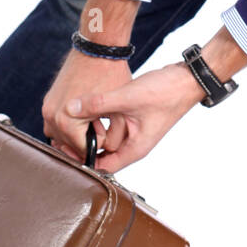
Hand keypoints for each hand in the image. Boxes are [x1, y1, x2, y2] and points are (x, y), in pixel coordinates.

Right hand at [42, 49, 132, 163]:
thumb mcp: (117, 110)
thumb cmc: (111, 76)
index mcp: (67, 122)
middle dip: (86, 142)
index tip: (107, 132)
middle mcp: (52, 117)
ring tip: (94, 123)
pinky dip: (69, 124)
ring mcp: (47, 108)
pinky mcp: (48, 100)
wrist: (98, 47)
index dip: (99, 146)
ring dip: (76, 136)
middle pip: (69, 146)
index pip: (82, 152)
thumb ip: (112, 136)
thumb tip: (109, 156)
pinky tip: (86, 117)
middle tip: (102, 128)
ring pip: (60, 136)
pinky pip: (56, 123)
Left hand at [67, 61, 205, 174]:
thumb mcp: (128, 97)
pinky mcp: (132, 118)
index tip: (62, 149)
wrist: (187, 79)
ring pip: (103, 137)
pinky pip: (109, 123)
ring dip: (88, 130)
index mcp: (134, 149)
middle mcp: (133, 144)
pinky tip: (85, 108)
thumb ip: (98, 103)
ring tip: (68, 121)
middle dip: (81, 146)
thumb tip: (71, 109)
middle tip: (59, 135)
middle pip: (100, 154)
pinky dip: (98, 118)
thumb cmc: (166, 92)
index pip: (101, 167)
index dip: (81, 161)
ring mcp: (133, 131)